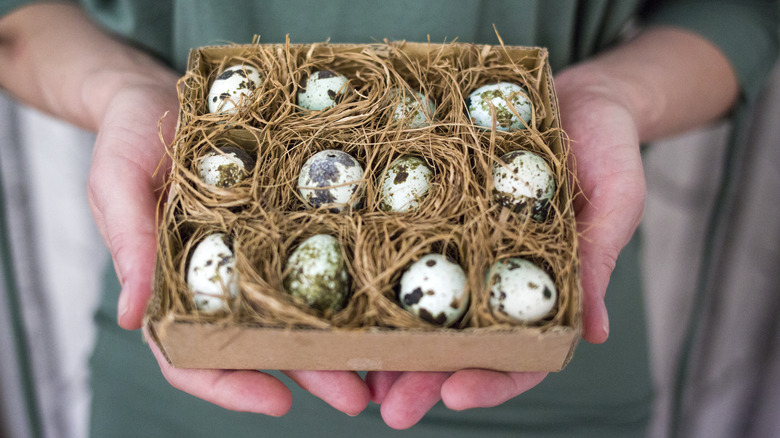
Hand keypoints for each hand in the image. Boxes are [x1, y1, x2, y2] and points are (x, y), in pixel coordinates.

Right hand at [86, 75, 369, 415]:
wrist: (160, 95)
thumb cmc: (127, 139)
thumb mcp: (117, 184)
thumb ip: (127, 244)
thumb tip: (130, 317)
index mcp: (170, 286)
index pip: (191, 355)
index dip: (231, 385)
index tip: (278, 401)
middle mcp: (219, 279)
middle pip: (261, 342)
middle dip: (307, 373)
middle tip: (357, 398)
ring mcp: (254, 253)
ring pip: (296, 309)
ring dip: (336, 340)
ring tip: (384, 361)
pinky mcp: (282, 222)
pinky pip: (313, 256)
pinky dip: (342, 280)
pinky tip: (378, 292)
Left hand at [364, 65, 646, 429]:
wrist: (578, 93)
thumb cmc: (608, 147)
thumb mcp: (615, 200)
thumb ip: (600, 259)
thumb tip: (596, 333)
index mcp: (548, 287)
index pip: (524, 352)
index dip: (493, 379)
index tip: (455, 394)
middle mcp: (500, 276)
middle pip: (464, 344)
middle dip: (428, 377)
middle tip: (392, 408)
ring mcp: (466, 247)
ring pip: (429, 308)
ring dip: (396, 346)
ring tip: (356, 374)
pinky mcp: (440, 212)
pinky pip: (409, 249)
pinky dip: (382, 278)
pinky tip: (350, 300)